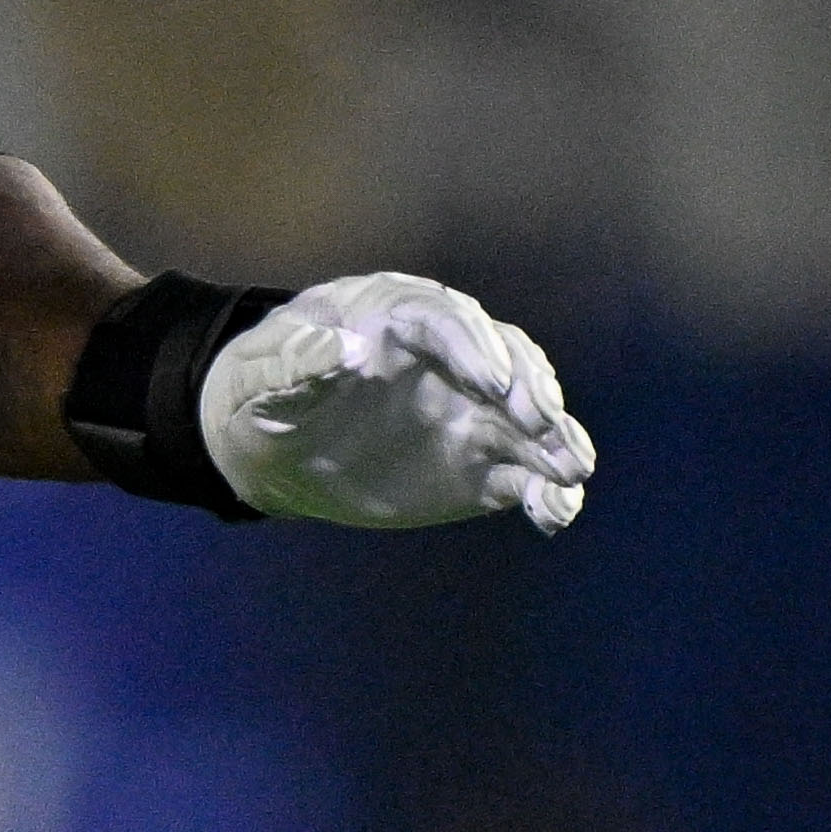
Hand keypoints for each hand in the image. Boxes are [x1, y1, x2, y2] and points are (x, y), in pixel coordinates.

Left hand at [205, 274, 595, 531]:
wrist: (268, 448)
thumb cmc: (259, 394)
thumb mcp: (259, 381)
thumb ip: (294, 364)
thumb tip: (342, 348)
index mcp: (392, 316)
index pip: (445, 320)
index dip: (473, 347)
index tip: (493, 382)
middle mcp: (446, 357)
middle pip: (504, 360)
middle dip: (529, 390)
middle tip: (544, 423)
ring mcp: (468, 409)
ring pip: (527, 418)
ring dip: (555, 442)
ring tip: (571, 474)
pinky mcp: (478, 461)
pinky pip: (522, 472)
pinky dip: (543, 492)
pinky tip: (553, 514)